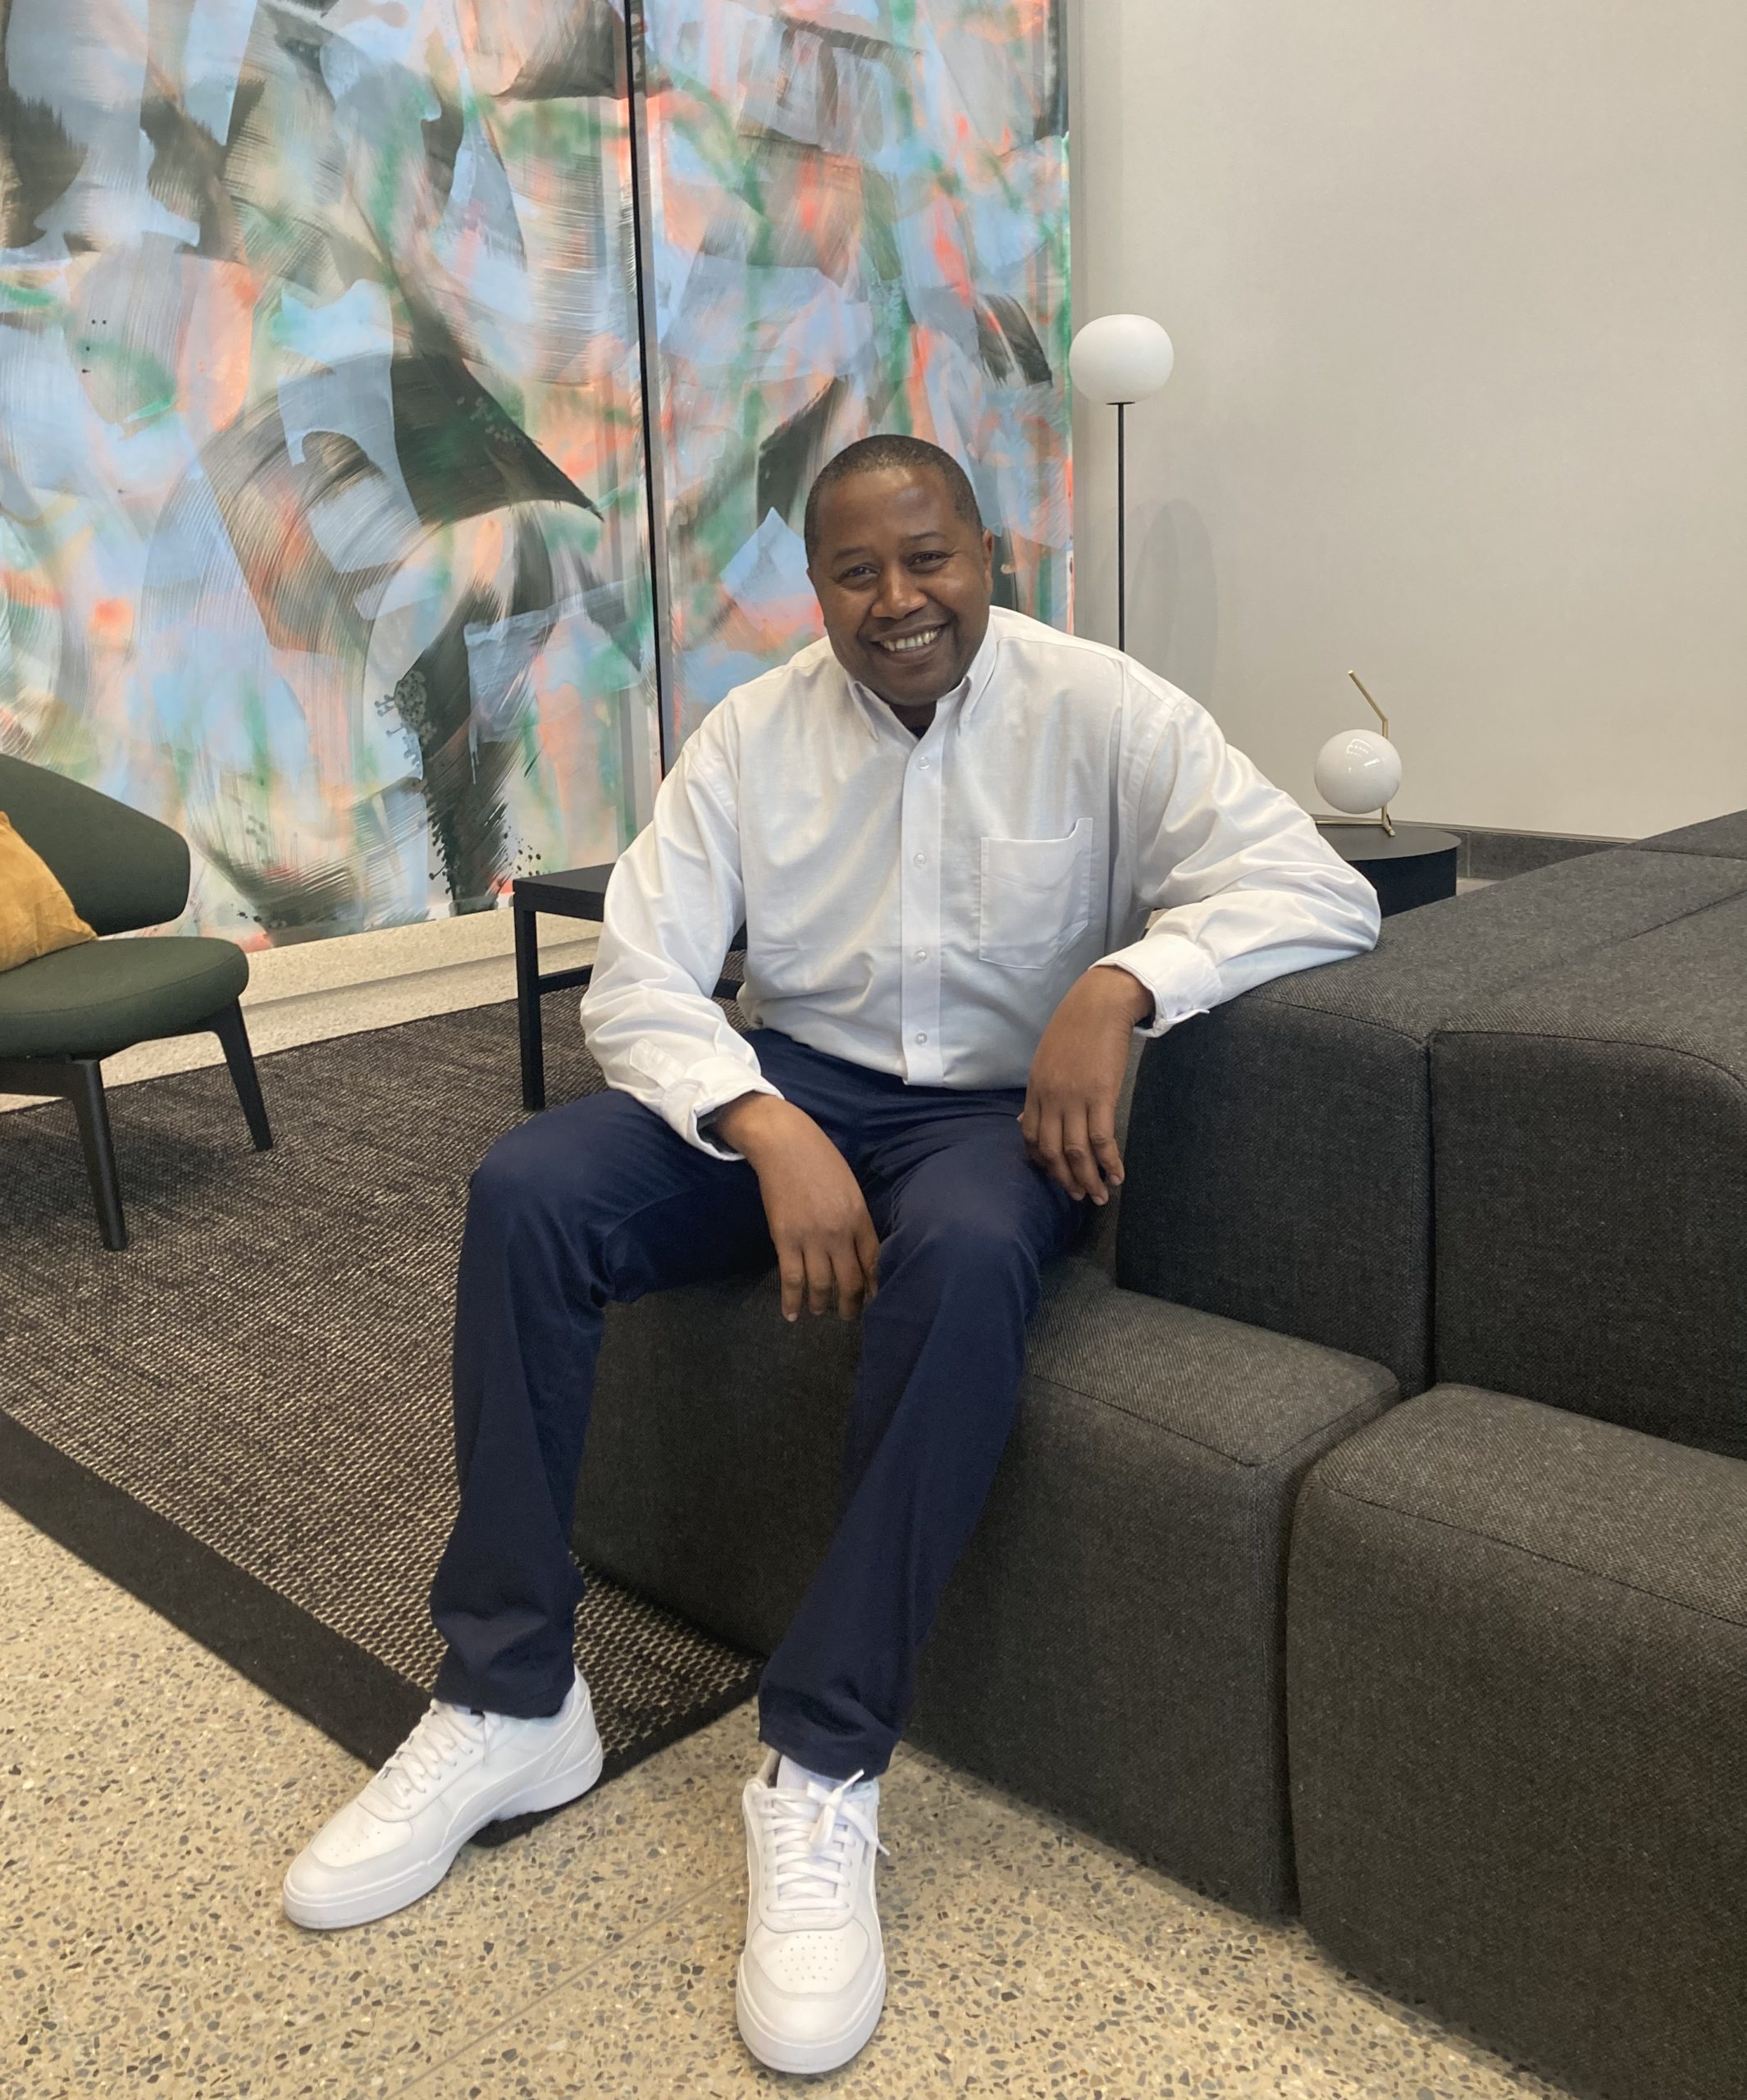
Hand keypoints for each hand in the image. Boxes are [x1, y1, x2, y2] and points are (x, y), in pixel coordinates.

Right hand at [712, 1095, 880, 1321]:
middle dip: (851, 1304)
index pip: (873, 1262)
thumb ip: (856, 1218)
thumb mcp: (849, 1187)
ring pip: (821, 1284)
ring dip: (821, 1304)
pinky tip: (791, 1315)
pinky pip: (791, 1279)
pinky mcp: (785, 1240)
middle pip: (850, 1280)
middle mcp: (839, 1233)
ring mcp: (812, 1238)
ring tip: (820, 1312)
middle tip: (850, 1316)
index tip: (875, 1301)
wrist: (784, 1144)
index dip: (875, 1286)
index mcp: (859, 1217)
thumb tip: (858, 1247)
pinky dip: (791, 1301)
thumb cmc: (820, 1159)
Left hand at [1019, 965, 1152, 1203]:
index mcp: (1036, 1089)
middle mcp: (1050, 1098)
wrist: (1099, 1004)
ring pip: (1076, 1152)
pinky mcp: (1101, 1096)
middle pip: (1051, 1150)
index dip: (1042, 1160)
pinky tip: (1117, 1175)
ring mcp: (1074, 1099)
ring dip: (1088, 1179)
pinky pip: (1103, 1140)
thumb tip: (1028, 1118)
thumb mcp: (1045, 1059)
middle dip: (1064, 1178)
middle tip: (1078, 1196)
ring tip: (1099, 1196)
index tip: (1056, 1173)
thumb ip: (1039, 1091)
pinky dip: (1110, 1162)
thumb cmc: (1076, 1028)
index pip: (1030, 1135)